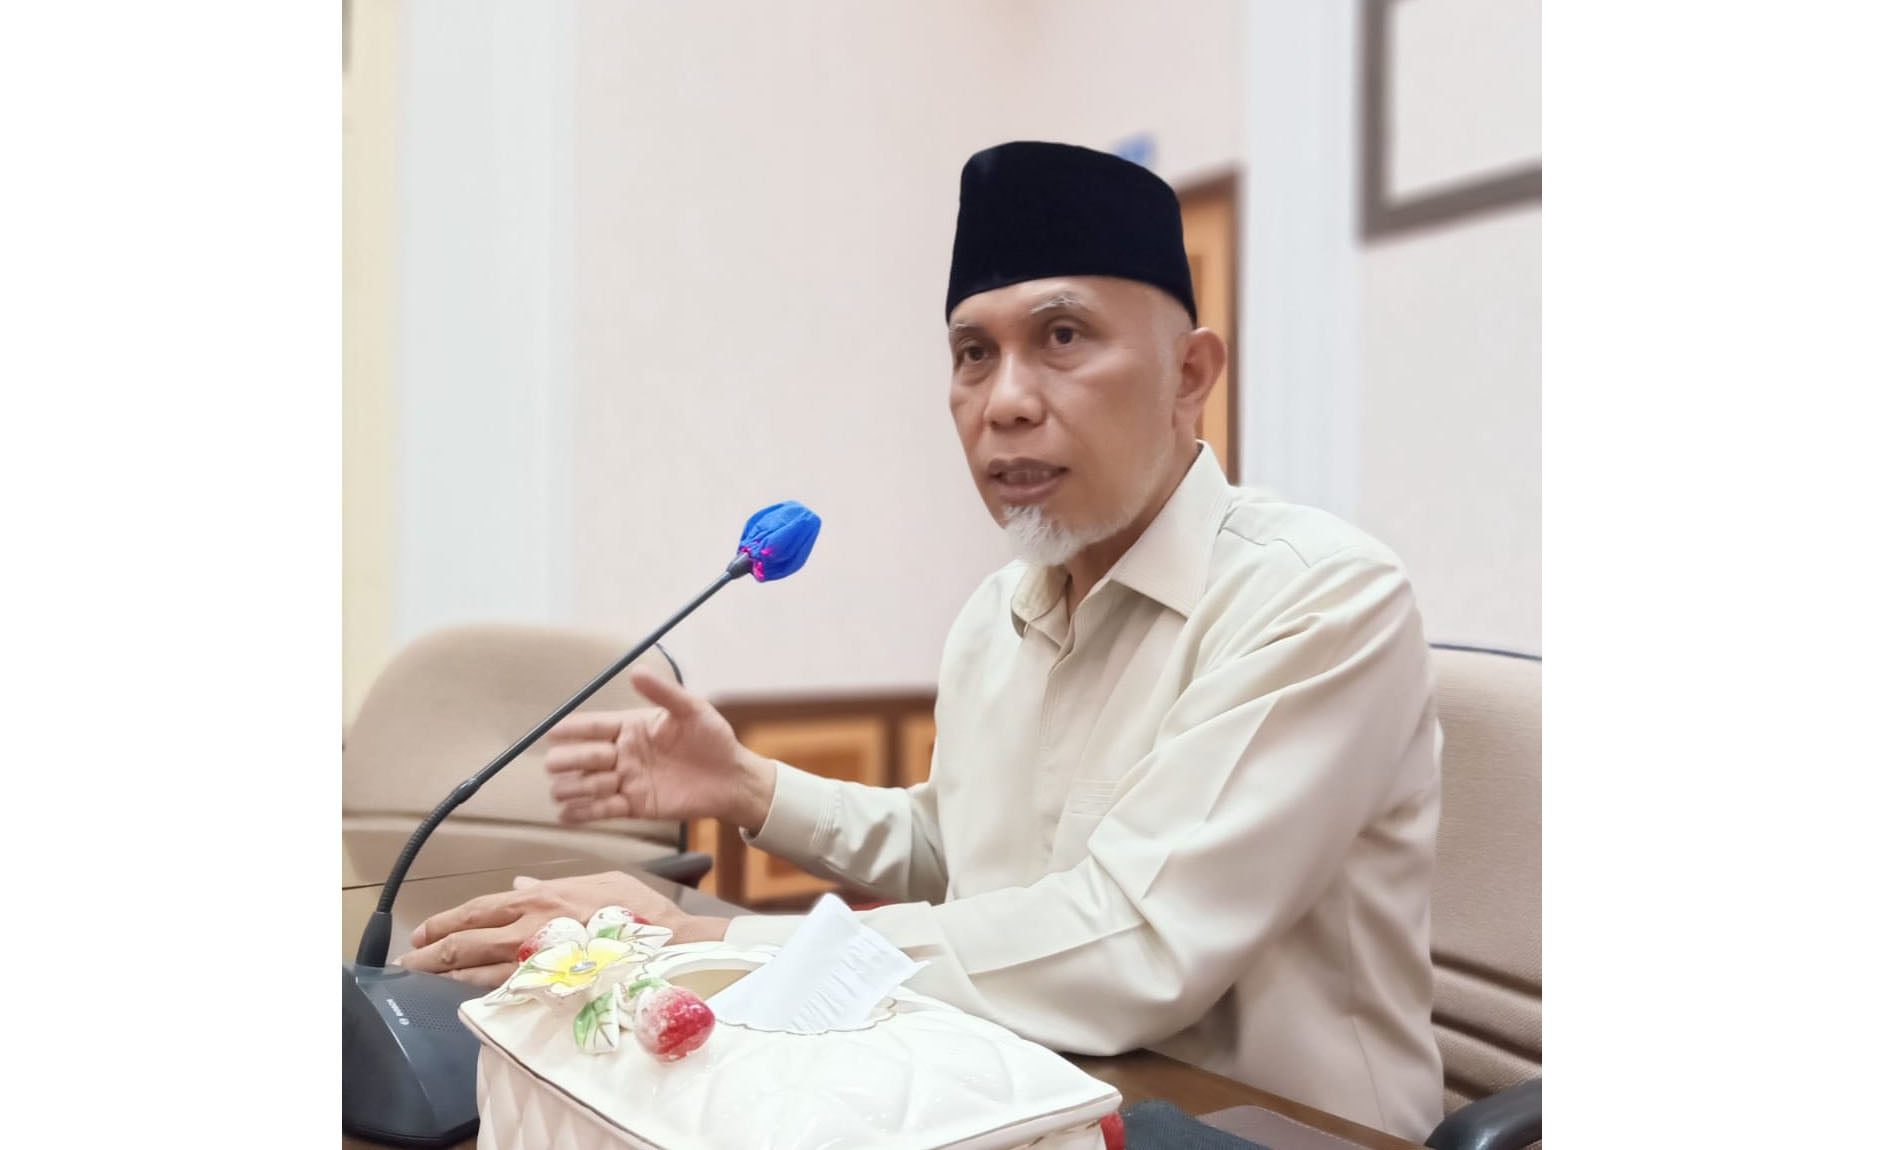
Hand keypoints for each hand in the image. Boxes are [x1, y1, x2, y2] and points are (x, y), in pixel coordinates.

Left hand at [398, 872, 729, 986]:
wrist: (667, 948)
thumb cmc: (638, 914)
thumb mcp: (597, 882)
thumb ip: (553, 886)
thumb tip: (519, 886)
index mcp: (540, 900)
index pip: (477, 910)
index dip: (445, 922)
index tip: (424, 931)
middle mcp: (530, 931)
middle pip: (465, 944)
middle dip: (430, 953)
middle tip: (409, 960)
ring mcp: (536, 965)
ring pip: (475, 974)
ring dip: (445, 977)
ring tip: (425, 980)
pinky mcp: (548, 991)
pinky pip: (502, 995)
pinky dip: (477, 996)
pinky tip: (461, 998)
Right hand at [545, 667, 776, 829]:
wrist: (731, 778)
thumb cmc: (713, 739)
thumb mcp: (692, 709)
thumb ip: (664, 692)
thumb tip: (636, 671)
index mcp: (631, 727)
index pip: (593, 726)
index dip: (572, 729)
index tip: (552, 732)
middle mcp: (622, 754)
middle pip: (581, 756)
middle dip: (575, 758)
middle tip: (592, 760)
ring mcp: (625, 781)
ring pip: (584, 784)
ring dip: (578, 786)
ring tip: (593, 786)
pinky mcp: (632, 806)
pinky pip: (600, 810)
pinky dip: (581, 813)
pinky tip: (565, 814)